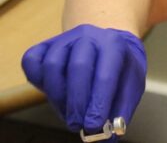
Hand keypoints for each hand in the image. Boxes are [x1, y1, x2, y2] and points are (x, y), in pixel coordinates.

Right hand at [21, 24, 146, 134]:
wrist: (105, 46)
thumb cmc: (119, 70)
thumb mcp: (129, 87)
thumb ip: (121, 111)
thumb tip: (109, 137)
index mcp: (114, 44)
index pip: (106, 73)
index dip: (99, 102)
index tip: (94, 125)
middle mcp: (88, 36)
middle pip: (78, 67)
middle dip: (77, 102)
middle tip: (77, 125)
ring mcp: (64, 39)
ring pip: (53, 65)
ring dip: (58, 96)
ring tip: (69, 113)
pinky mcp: (44, 46)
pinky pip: (33, 61)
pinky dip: (38, 81)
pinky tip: (53, 94)